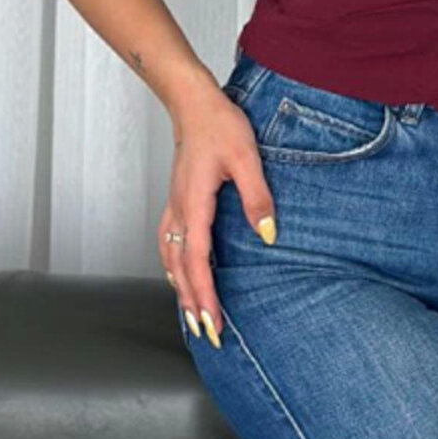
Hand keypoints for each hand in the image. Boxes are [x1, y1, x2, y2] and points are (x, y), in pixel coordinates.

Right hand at [158, 82, 277, 345]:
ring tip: (191, 317)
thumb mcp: (247, 158)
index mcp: (194, 204)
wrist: (193, 102)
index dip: (204, 295)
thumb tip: (268, 236)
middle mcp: (179, 211)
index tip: (213, 322)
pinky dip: (173, 267)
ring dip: (181, 289)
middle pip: (180, 269)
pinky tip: (179, 275)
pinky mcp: (177, 201)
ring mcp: (174, 206)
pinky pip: (169, 243)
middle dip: (192, 304)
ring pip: (171, 259)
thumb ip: (257, 198)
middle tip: (206, 335)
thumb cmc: (220, 125)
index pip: (196, 261)